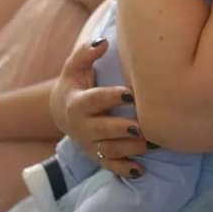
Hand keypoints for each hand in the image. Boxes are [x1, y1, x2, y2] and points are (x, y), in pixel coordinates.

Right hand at [51, 39, 148, 178]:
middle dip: (121, 129)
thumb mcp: (74, 66)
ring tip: (152, 144)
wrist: (60, 110)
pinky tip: (141, 169)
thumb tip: (103, 41)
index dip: (111, 97)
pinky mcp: (97, 155)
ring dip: (130, 150)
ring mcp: (89, 143)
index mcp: (77, 103)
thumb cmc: (75, 82)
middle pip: (102, 130)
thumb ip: (86, 53)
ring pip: (109, 150)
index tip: (131, 93)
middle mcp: (82, 126)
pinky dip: (124, 170)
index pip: (94, 100)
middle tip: (141, 126)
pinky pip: (110, 166)